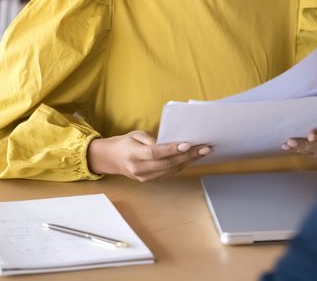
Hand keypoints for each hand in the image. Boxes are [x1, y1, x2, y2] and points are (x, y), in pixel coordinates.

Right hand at [86, 131, 210, 181]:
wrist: (111, 159)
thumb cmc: (126, 143)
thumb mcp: (136, 135)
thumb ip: (152, 139)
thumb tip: (173, 142)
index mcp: (133, 154)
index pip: (155, 153)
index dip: (172, 149)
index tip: (187, 144)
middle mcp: (139, 169)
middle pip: (167, 163)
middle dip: (188, 156)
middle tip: (204, 148)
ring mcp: (145, 178)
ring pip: (171, 170)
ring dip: (189, 161)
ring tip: (203, 152)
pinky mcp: (150, 181)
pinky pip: (169, 174)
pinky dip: (182, 166)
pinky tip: (192, 159)